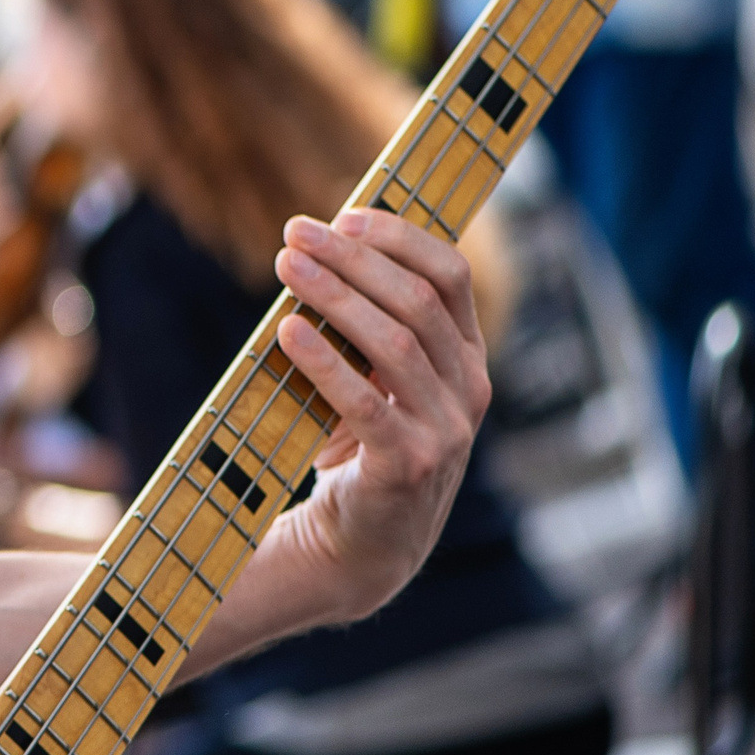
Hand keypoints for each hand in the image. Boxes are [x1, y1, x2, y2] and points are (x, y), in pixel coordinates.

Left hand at [262, 207, 491, 623]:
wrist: (364, 539)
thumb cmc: (363, 438)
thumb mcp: (378, 374)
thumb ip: (367, 320)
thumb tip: (317, 246)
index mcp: (467, 355)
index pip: (451, 276)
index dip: (399, 239)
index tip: (343, 216)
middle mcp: (469, 389)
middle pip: (416, 302)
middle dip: (352, 259)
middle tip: (294, 232)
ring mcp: (446, 431)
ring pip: (394, 344)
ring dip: (334, 297)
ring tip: (285, 266)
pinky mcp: (410, 466)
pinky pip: (365, 404)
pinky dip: (324, 362)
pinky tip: (286, 331)